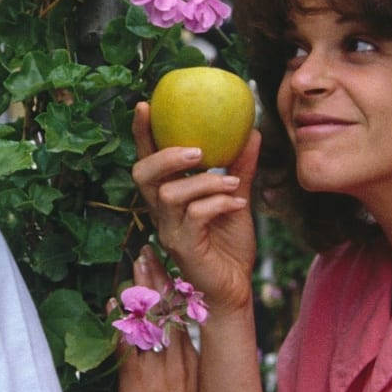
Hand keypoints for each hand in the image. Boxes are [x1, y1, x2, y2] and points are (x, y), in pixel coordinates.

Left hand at [118, 247, 204, 391]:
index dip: (176, 289)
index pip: (186, 318)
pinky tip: (110, 304)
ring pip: (149, 320)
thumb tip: (184, 361)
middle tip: (149, 251)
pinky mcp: (134, 383)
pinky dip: (117, 323)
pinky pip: (124, 345)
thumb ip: (188, 376)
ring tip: (135, 262)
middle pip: (169, 310)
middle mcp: (177, 360)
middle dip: (158, 277)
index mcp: (194, 364)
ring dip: (140, 290)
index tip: (169, 266)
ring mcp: (155, 369)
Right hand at [130, 101, 259, 313]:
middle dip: (166, 155)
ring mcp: (169, 231)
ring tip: (232, 184)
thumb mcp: (235, 198)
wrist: (235, 287)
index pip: (147, 160)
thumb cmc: (229, 245)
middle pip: (142, 174)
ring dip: (205, 181)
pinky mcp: (184, 248)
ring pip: (170, 194)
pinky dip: (218, 203)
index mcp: (168, 197)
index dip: (141, 133)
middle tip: (197, 150)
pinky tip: (238, 204)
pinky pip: (195, 216)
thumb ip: (239, 167)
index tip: (144, 104)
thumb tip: (251, 130)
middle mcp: (161, 212)